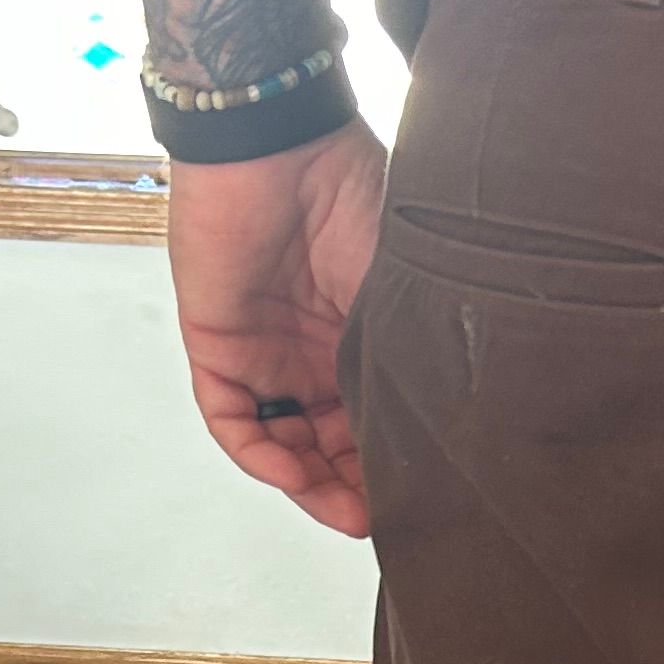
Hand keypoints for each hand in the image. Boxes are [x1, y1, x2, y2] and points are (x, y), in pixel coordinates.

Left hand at [165, 117, 390, 541]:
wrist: (279, 142)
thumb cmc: (349, 189)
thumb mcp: (402, 287)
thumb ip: (411, 352)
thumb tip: (447, 424)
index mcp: (360, 335)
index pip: (373, 418)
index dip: (392, 464)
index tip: (421, 498)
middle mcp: (311, 353)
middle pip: (329, 445)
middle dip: (353, 489)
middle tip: (381, 521)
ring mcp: (263, 354)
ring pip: (283, 444)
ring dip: (310, 484)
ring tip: (343, 511)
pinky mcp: (216, 347)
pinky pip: (233, 420)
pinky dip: (261, 455)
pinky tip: (294, 474)